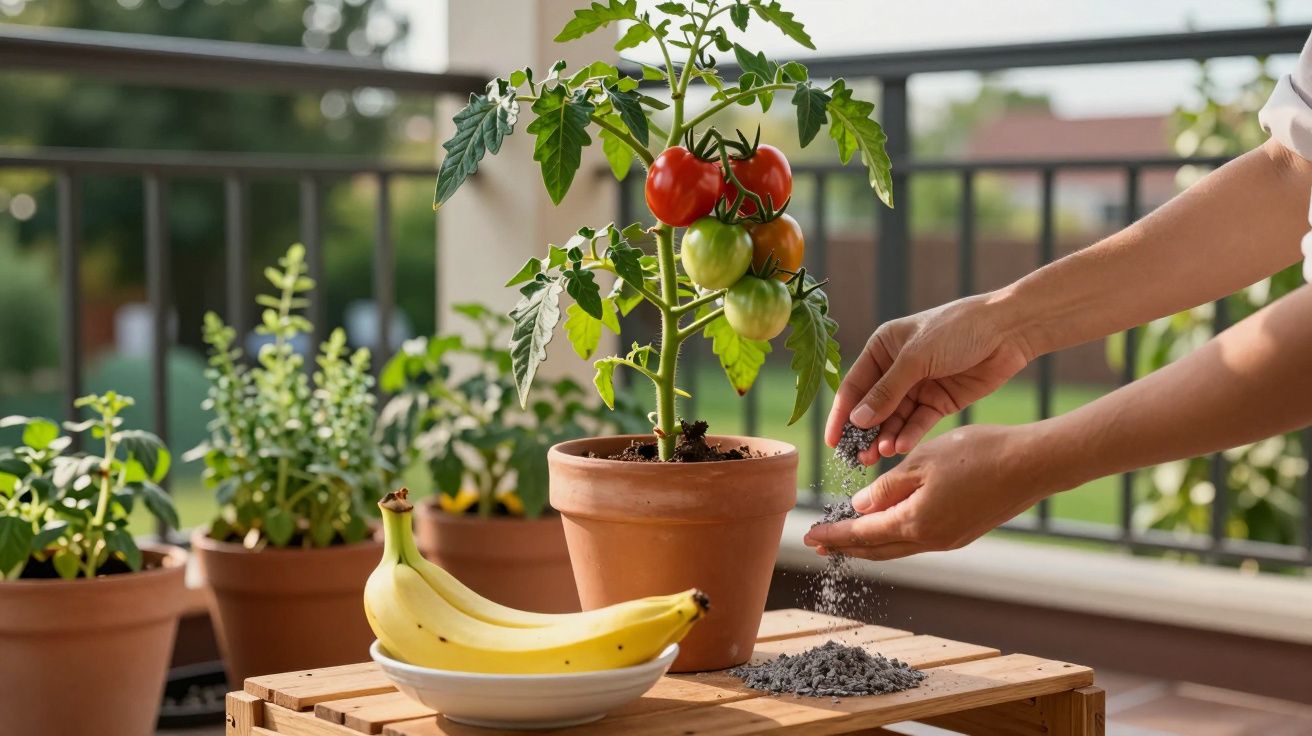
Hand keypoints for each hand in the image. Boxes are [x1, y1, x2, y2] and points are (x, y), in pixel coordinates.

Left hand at [804, 424, 1058, 560]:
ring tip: (849, 536)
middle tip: (820, 542)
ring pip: (899, 546)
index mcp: (915, 523)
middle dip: (846, 545)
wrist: (1033, 465)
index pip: (862, 535)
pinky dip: (896, 535)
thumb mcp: (922, 461)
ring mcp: (950, 538)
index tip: (809, 535)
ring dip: (871, 542)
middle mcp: (931, 539)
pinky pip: (919, 539)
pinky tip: (890, 523)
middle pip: (878, 549)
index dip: (834, 535)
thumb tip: (860, 507)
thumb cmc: (978, 454)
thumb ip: (888, 487)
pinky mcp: (964, 531)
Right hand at [825, 292, 1032, 461]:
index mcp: (882, 348)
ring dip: (887, 437)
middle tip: (859, 458)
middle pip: (873, 407)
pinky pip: (919, 422)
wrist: (1007, 331)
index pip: (854, 386)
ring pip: (895, 419)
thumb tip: (857, 420)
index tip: (833, 441)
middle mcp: (896, 368)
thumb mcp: (915, 358)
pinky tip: (901, 447)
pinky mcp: (940, 401)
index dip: (842, 414)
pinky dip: (910, 434)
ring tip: (881, 455)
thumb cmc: (956, 330)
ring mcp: (918, 386)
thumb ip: (886, 392)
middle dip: (866, 433)